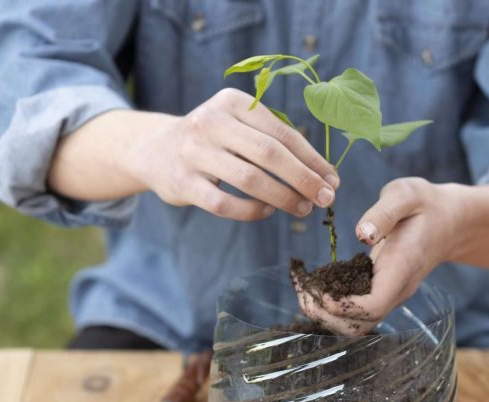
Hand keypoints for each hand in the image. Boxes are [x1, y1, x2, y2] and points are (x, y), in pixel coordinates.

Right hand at [123, 88, 339, 219]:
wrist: (154, 150)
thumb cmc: (214, 141)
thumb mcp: (239, 125)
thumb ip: (274, 141)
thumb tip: (324, 175)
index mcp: (233, 102)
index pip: (282, 132)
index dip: (312, 159)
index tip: (333, 180)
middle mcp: (211, 121)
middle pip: (270, 154)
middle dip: (304, 179)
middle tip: (325, 199)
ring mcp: (194, 152)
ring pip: (250, 179)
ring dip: (283, 198)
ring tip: (302, 209)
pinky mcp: (182, 182)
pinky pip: (225, 204)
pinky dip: (252, 211)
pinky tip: (267, 211)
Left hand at [297, 177, 456, 334]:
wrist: (448, 221)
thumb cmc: (425, 204)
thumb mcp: (406, 195)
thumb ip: (383, 213)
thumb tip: (361, 234)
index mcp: (402, 267)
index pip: (373, 305)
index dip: (343, 305)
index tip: (320, 288)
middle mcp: (397, 289)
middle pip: (360, 325)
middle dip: (326, 314)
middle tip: (302, 288)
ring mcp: (391, 295)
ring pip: (356, 325)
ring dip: (325, 314)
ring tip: (304, 288)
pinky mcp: (382, 293)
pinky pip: (355, 313)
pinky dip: (332, 307)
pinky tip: (316, 285)